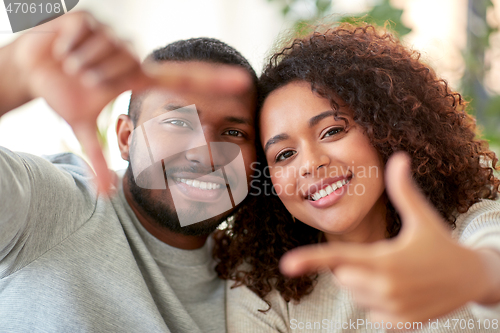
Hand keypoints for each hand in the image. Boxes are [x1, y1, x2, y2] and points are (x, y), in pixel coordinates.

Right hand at [11, 11, 250, 192]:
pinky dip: (66, 48)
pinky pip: (83, 36)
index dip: (214, 82)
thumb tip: (106, 196)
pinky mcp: (91, 18)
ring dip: (80, 65)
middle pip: (131, 65)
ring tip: (71, 66)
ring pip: (104, 53)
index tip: (244, 83)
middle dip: (101, 78)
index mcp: (138, 79)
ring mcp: (114, 34)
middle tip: (81, 81)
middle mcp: (133, 56)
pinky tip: (63, 49)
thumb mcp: (80, 127)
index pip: (184, 80)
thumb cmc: (65, 93)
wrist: (32, 67)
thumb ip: (97, 160)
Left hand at [280, 152, 496, 323]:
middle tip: (383, 257)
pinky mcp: (400, 324)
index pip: (339, 259)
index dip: (311, 260)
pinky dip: (378, 301)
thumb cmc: (442, 243)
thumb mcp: (423, 216)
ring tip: (395, 273)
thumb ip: (403, 190)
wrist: (472, 279)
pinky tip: (402, 290)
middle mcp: (386, 287)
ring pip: (355, 295)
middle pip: (344, 277)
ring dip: (366, 284)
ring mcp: (393, 308)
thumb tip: (398, 157)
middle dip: (354, 266)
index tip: (286, 265)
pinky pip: (371, 312)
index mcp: (385, 259)